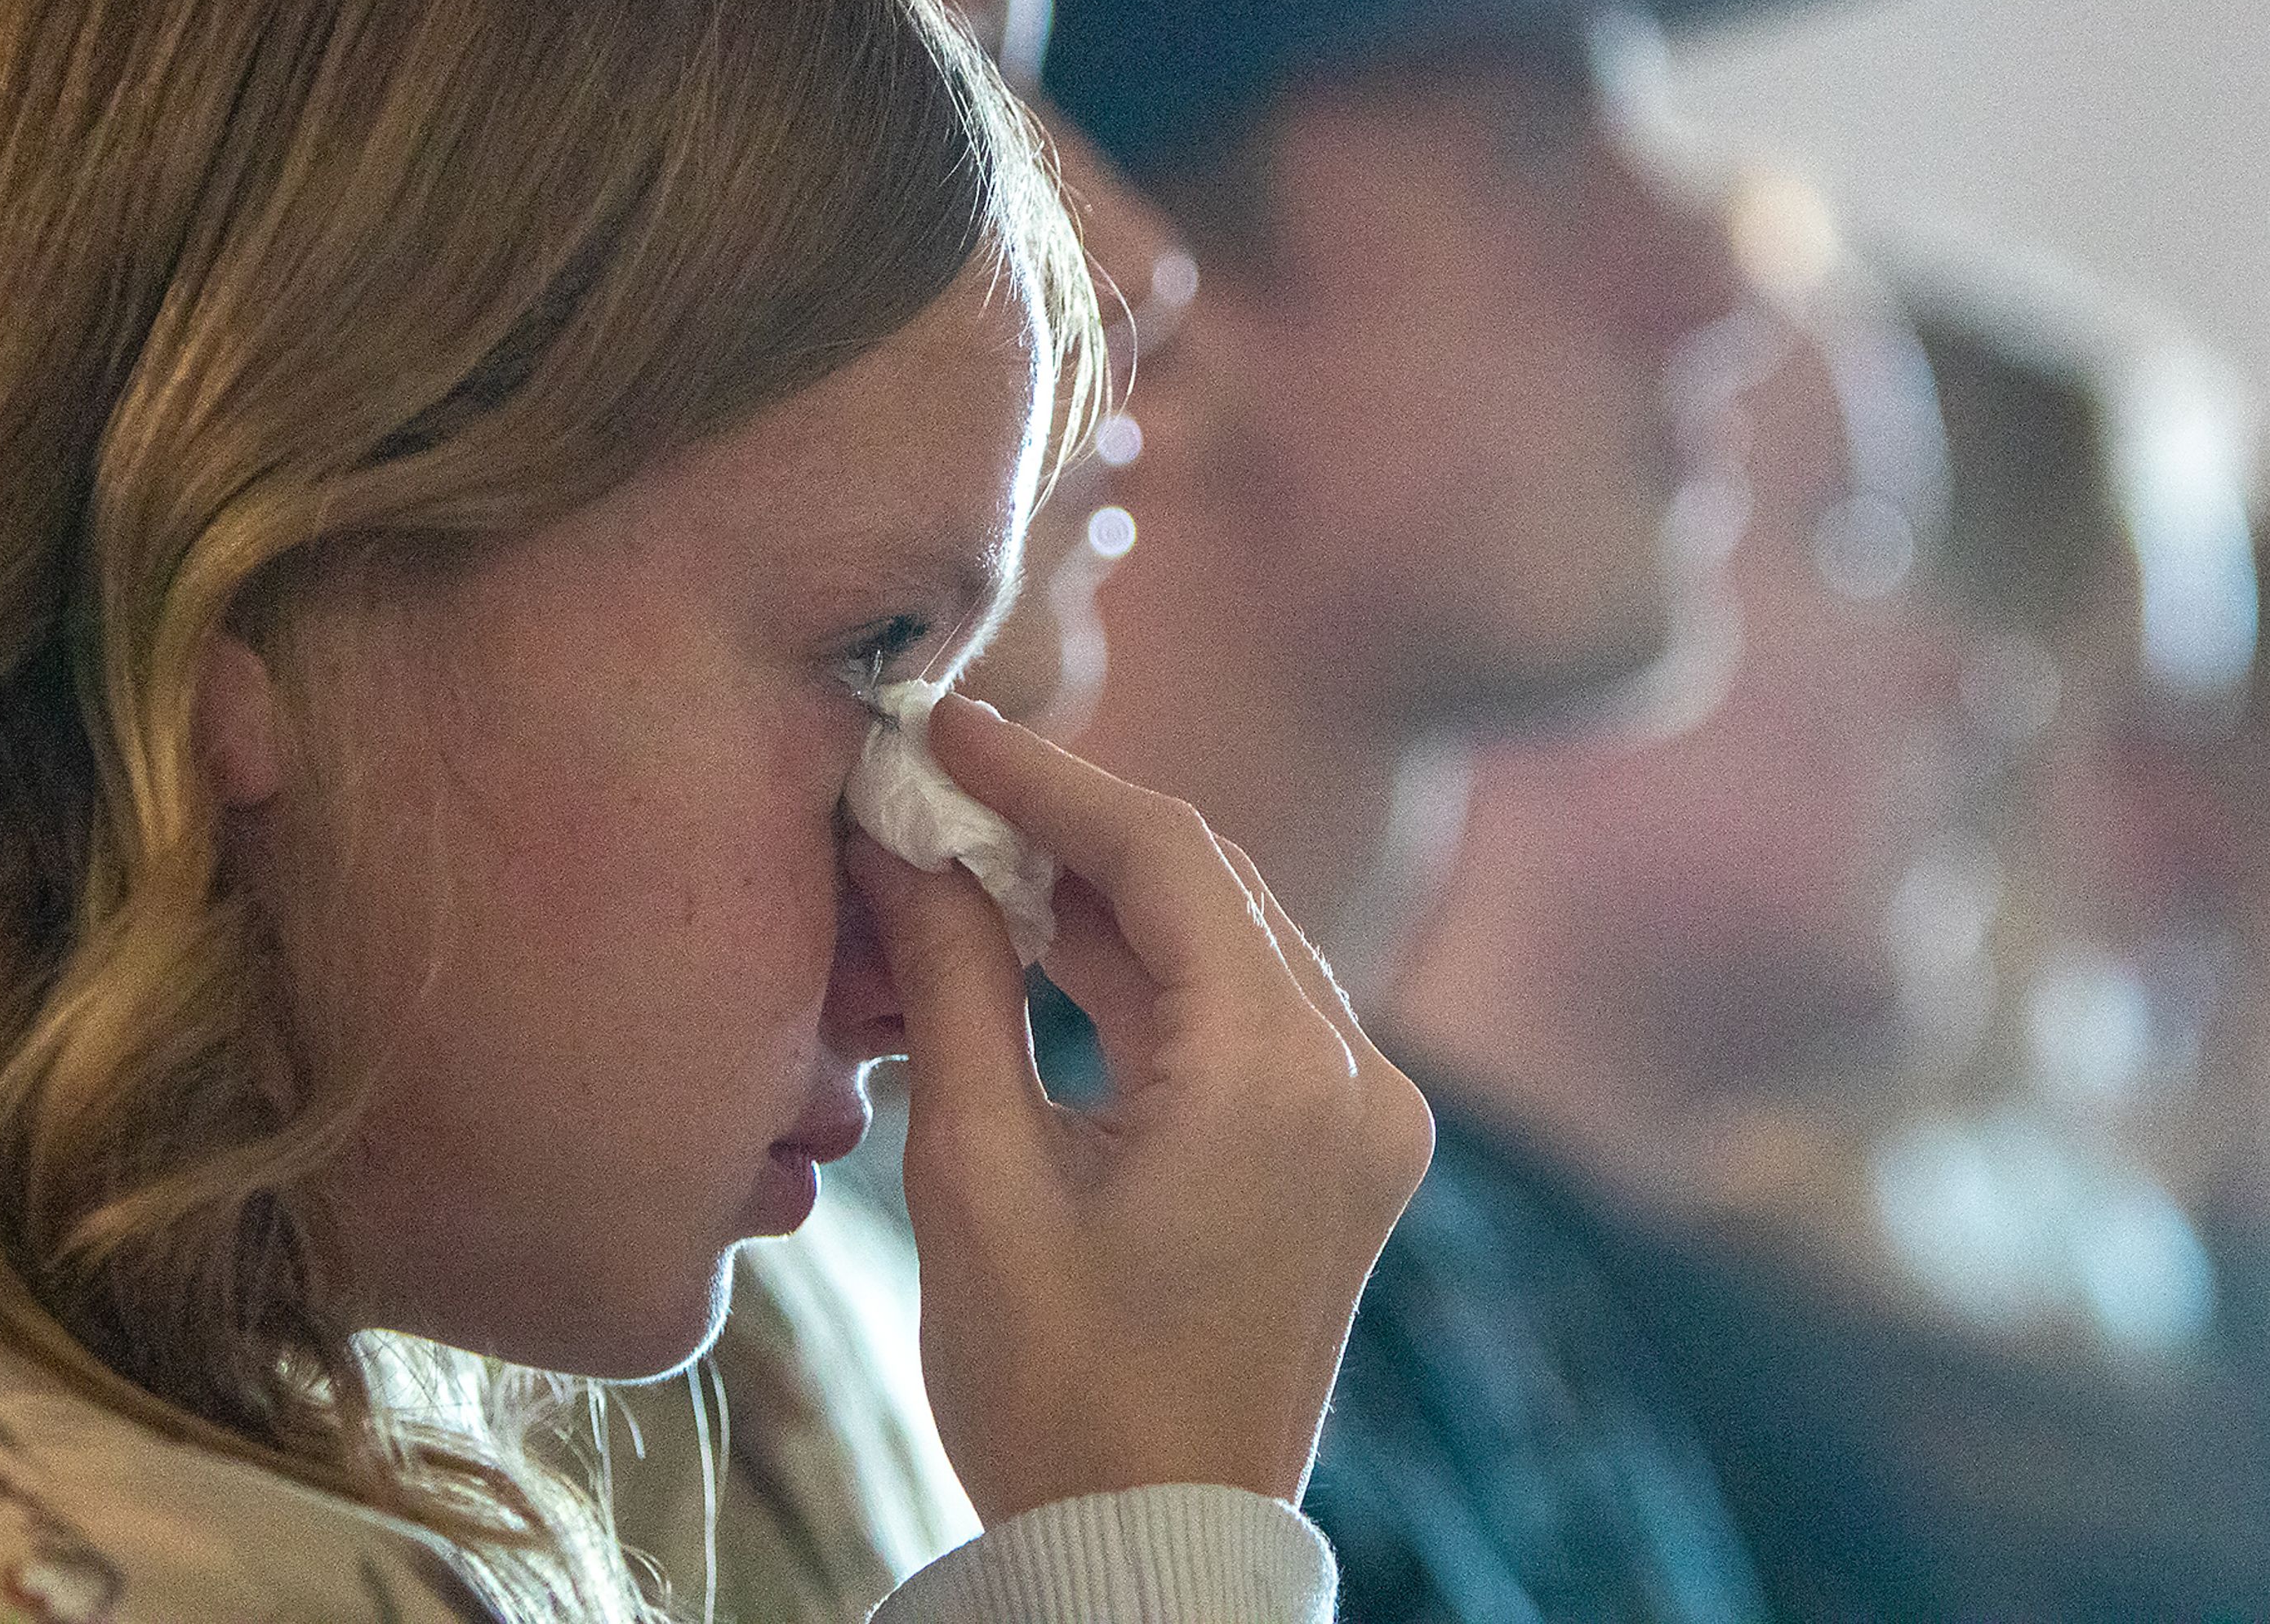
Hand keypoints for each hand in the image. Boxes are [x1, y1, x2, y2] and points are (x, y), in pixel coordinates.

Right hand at [844, 694, 1432, 1522]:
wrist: (1154, 1554)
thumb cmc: (1056, 1396)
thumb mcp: (976, 1178)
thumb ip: (952, 987)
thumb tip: (904, 844)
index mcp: (1277, 1076)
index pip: (1163, 856)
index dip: (1044, 777)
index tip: (945, 728)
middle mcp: (1354, 1077)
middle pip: (1208, 887)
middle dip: (1071, 828)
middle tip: (943, 786)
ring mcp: (1365, 1119)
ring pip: (1227, 944)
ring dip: (1105, 898)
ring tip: (970, 856)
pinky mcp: (1345, 1156)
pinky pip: (1246, 1016)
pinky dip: (1148, 975)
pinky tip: (1042, 946)